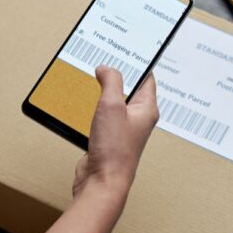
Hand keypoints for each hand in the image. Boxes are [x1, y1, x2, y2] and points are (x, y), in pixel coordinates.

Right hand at [73, 66, 158, 200]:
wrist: (102, 183)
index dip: (138, 62)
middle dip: (118, 74)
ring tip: (95, 76)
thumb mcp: (112, 105)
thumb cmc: (114, 150)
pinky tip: (86, 101)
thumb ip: (111, 81)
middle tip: (107, 59)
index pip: (147, 78)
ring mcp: (123, 129)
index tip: (128, 49)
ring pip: (115, 102)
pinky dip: (95, 106)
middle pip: (130, 88)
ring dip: (104, 91)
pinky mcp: (108, 138)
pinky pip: (103, 116)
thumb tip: (106, 69)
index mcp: (146, 109)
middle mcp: (137, 119)